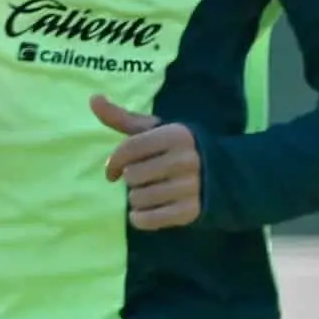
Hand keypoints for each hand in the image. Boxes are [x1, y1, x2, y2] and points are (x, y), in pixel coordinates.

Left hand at [91, 94, 200, 230]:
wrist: (226, 175)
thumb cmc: (178, 150)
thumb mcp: (156, 131)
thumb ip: (123, 118)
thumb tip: (93, 99)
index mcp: (176, 136)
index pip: (129, 149)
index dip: (113, 162)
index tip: (112, 172)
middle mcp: (185, 160)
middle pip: (132, 176)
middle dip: (132, 180)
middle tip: (144, 179)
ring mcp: (190, 187)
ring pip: (138, 199)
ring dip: (137, 199)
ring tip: (150, 193)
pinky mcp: (191, 212)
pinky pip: (149, 220)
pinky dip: (140, 218)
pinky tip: (147, 211)